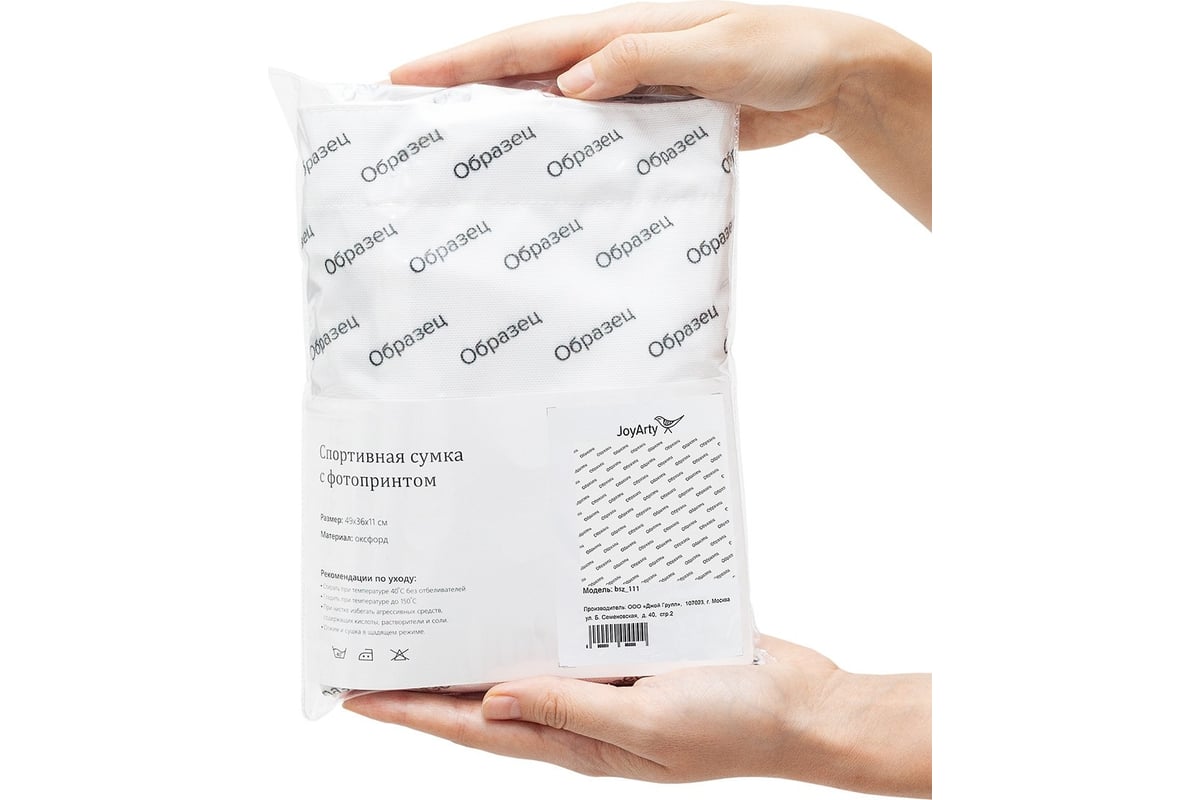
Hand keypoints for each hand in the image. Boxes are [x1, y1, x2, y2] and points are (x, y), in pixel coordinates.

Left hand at [343, 634, 930, 796]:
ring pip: (525, 658)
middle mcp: (581, 710)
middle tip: (379, 647)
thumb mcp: (650, 726)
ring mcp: (607, 680)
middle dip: (430, 678)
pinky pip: (574, 630)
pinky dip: (541, 614)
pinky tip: (523, 588)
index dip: (414, 713)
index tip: (360, 695)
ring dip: (479, 643)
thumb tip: (491, 700)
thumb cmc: (735, 724)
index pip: (475, 728)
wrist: (802, 704)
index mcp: (577, 739)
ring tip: (433, 616)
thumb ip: (571, 711)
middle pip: (487, 695)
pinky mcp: (633, 647)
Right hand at [390, 2, 931, 226]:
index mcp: (620, 29)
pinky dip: (563, 154)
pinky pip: (595, 139)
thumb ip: (643, 61)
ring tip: (456, 159)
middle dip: (464, 93)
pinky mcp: (653, 122)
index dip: (463, 61)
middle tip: (409, 122)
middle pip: (524, 74)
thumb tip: (571, 84)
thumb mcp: (715, 48)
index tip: (406, 78)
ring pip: (553, 108)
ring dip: (507, 127)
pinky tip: (541, 180)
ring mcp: (631, 91)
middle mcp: (615, 58)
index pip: (527, 45)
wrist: (830, 78)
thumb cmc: (781, 48)